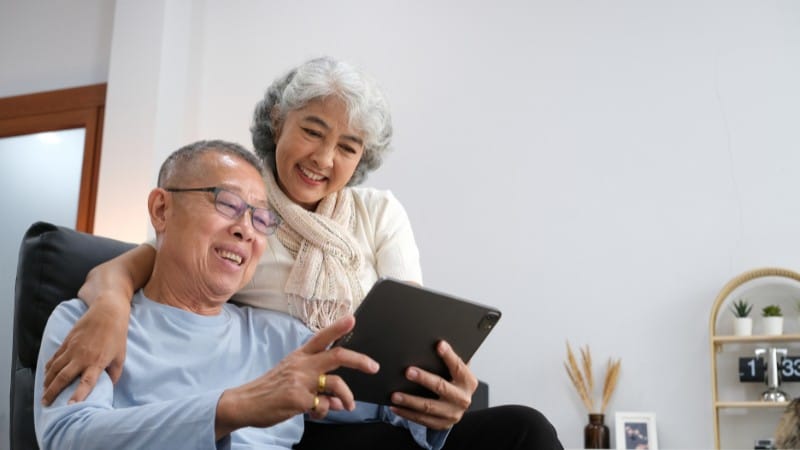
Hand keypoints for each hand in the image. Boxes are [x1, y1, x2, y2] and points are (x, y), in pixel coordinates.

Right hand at [42, 297, 130, 404]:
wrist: (108, 312)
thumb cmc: (117, 335)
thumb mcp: (120, 356)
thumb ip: (114, 374)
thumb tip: (109, 387)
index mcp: (97, 362)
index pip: (86, 382)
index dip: (78, 395)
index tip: (70, 406)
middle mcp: (82, 357)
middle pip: (63, 378)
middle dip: (52, 392)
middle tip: (46, 403)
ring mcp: (72, 349)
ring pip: (55, 368)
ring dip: (48, 382)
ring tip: (44, 392)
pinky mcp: (67, 342)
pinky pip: (55, 358)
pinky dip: (49, 367)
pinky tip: (46, 375)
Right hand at [215, 315, 378, 437]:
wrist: (246, 402)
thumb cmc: (271, 388)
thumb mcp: (291, 374)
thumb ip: (318, 381)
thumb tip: (340, 397)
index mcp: (300, 355)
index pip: (321, 337)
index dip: (338, 327)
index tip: (352, 318)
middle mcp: (302, 365)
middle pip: (338, 356)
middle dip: (360, 361)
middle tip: (373, 367)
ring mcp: (300, 381)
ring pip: (336, 384)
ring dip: (347, 397)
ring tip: (349, 405)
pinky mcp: (298, 399)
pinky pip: (324, 405)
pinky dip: (325, 411)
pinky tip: (317, 413)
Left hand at [388, 340, 477, 429]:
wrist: (458, 405)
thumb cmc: (454, 380)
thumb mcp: (456, 370)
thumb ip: (450, 359)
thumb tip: (437, 341)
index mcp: (468, 381)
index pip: (458, 366)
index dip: (449, 355)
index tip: (439, 344)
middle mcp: (462, 398)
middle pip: (441, 387)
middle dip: (424, 379)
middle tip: (408, 371)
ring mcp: (452, 413)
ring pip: (428, 407)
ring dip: (410, 401)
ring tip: (395, 395)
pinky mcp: (442, 424)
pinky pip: (422, 419)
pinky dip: (407, 413)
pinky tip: (395, 407)